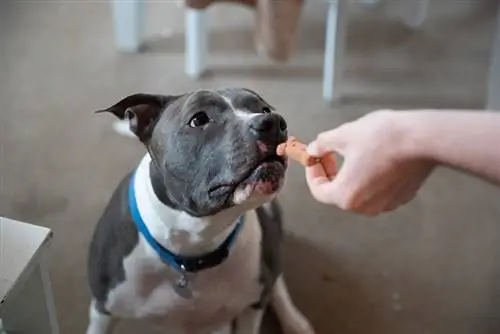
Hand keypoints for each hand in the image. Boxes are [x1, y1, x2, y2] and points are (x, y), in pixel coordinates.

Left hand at [305, 110, 434, 215]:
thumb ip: (322, 145)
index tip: (315, 158)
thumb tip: (314, 149)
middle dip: (331, 173)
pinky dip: (370, 177)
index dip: (312, 173)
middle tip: (330, 154)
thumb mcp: (343, 135)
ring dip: (350, 176)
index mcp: (345, 196)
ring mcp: (386, 204)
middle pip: (338, 194)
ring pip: (359, 192)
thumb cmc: (380, 137)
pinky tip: (374, 157)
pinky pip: (378, 190)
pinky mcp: (403, 196)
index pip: (318, 191)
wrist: (422, 138)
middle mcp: (365, 207)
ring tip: (352, 153)